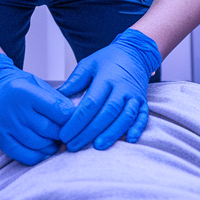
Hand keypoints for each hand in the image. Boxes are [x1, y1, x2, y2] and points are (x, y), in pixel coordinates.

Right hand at [0, 53, 74, 164]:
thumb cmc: (21, 88)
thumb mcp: (40, 85)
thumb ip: (57, 100)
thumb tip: (77, 120)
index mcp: (26, 92)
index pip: (59, 111)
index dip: (71, 118)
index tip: (74, 120)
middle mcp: (14, 109)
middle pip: (49, 130)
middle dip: (61, 133)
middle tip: (65, 132)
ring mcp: (5, 125)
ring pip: (39, 145)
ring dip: (51, 145)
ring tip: (54, 140)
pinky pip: (26, 156)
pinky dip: (39, 156)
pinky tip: (43, 148)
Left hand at [57, 29, 160, 150]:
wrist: (135, 52)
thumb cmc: (108, 60)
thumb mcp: (88, 64)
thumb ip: (74, 81)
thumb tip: (56, 99)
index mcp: (106, 78)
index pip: (90, 103)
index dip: (77, 121)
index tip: (64, 134)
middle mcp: (122, 87)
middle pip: (106, 113)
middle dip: (89, 132)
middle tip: (74, 146)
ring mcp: (134, 95)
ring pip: (125, 117)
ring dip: (112, 133)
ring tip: (98, 146)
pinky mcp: (143, 101)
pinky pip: (142, 116)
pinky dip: (137, 128)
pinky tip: (129, 139)